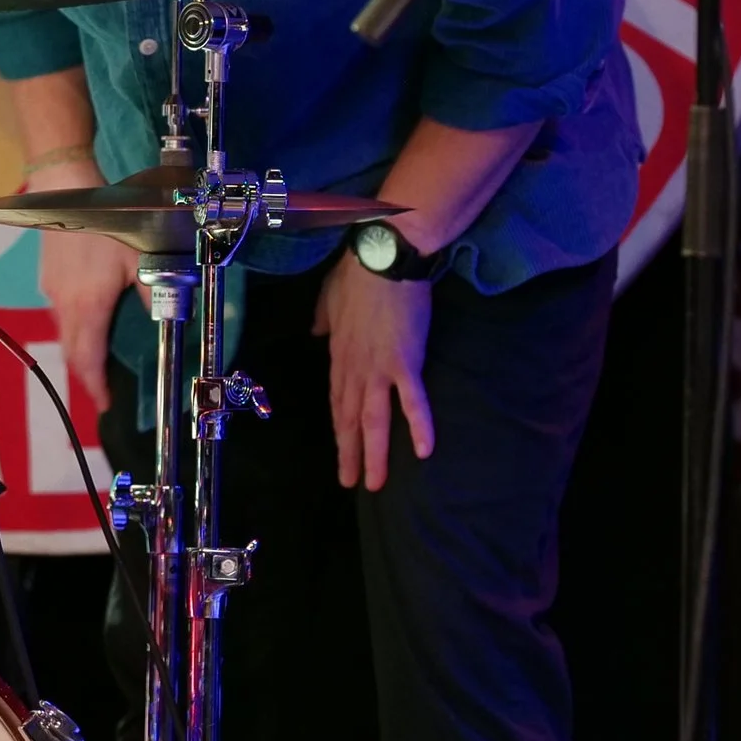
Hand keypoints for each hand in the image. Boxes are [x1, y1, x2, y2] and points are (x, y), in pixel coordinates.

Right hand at [35, 169, 142, 413]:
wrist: (64, 189)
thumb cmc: (106, 223)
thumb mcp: (138, 257)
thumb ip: (153, 290)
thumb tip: (169, 317)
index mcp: (89, 306)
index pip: (88, 359)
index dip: (95, 386)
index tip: (105, 404)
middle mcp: (65, 305)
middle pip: (72, 352)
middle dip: (86, 375)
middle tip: (101, 389)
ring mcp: (52, 291)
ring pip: (64, 332)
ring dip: (79, 351)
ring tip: (96, 359)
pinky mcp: (47, 277)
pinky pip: (60, 313)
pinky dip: (74, 327)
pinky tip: (87, 319)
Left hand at [314, 254, 434, 490]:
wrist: (382, 257)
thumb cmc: (358, 273)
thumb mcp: (329, 297)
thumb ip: (322, 319)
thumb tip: (315, 333)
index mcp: (339, 354)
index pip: (337, 400)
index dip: (339, 430)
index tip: (341, 453)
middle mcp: (354, 368)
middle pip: (350, 418)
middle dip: (350, 453)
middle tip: (351, 483)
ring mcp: (378, 367)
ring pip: (373, 420)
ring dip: (374, 454)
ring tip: (375, 483)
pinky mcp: (405, 361)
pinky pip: (412, 400)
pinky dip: (418, 426)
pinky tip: (425, 451)